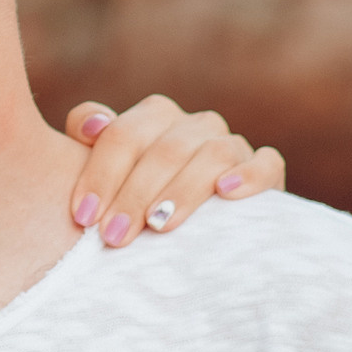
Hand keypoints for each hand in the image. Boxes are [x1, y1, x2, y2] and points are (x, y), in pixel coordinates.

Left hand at [60, 94, 284, 248]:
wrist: (198, 229)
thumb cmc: (134, 197)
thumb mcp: (104, 169)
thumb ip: (85, 138)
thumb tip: (93, 125)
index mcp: (154, 116)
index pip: (122, 135)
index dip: (99, 174)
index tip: (83, 216)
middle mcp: (195, 124)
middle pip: (164, 149)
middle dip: (134, 194)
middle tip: (114, 235)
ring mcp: (233, 144)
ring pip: (213, 154)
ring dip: (183, 190)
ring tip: (159, 225)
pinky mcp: (267, 170)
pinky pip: (266, 163)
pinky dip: (248, 175)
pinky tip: (226, 193)